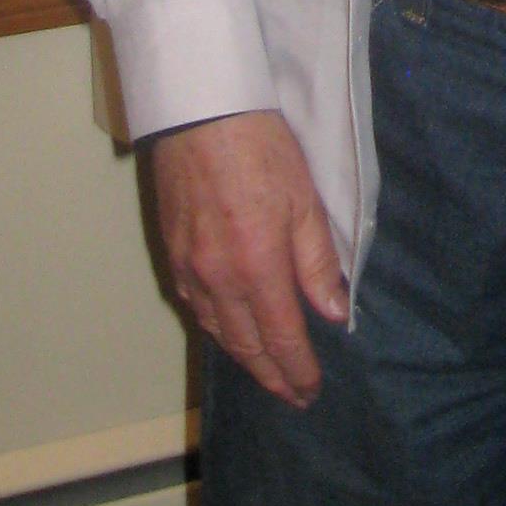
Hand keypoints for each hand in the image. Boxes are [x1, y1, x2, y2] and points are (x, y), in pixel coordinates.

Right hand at [150, 109, 348, 405]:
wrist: (201, 111)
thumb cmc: (260, 146)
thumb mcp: (305, 199)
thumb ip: (318, 261)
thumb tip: (334, 312)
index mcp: (257, 266)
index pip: (281, 338)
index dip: (297, 370)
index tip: (310, 391)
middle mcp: (218, 278)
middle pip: (246, 345)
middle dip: (271, 376)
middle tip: (292, 394)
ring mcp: (190, 269)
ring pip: (218, 332)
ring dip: (244, 357)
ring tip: (266, 371)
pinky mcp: (172, 254)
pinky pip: (195, 308)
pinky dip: (216, 329)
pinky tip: (229, 331)